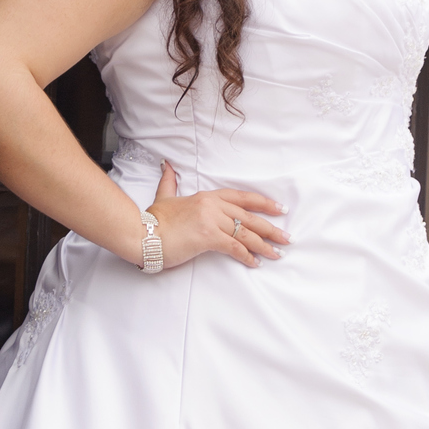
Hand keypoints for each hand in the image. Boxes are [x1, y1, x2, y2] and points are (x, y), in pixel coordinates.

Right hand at [146, 161, 289, 269]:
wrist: (142, 234)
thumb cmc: (153, 220)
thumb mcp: (164, 197)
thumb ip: (169, 182)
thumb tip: (167, 166)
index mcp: (207, 196)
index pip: (242, 198)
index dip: (263, 204)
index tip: (280, 209)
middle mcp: (212, 206)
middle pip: (249, 217)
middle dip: (271, 228)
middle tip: (287, 237)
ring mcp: (211, 221)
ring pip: (245, 233)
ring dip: (265, 245)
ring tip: (278, 254)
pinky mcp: (207, 237)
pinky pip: (234, 248)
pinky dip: (247, 256)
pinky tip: (256, 263)